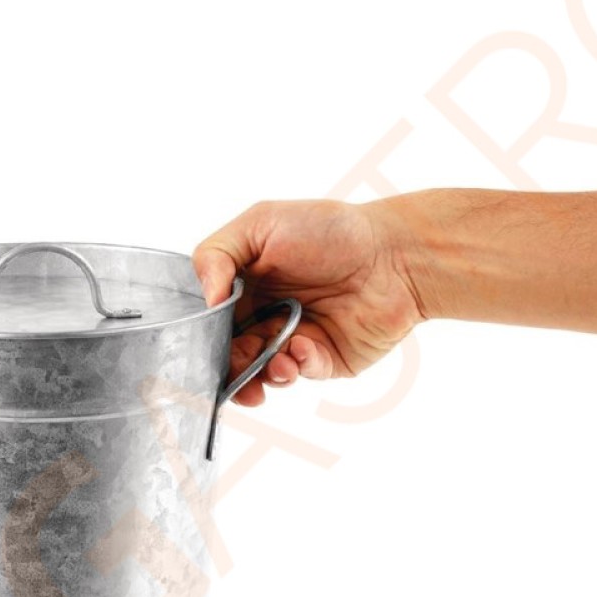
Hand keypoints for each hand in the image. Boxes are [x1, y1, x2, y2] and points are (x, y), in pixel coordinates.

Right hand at [193, 199, 424, 405]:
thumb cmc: (330, 230)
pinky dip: (297, 365)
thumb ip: (217, 255)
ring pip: (261, 372)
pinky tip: (306, 347)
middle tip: (237, 366)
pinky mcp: (322, 360)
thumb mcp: (261, 223)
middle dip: (230, 366)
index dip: (203, 336)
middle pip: (230, 354)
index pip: (210, 320)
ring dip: (261, 373)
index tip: (202, 347)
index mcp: (244, 285)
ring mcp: (292, 339)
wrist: (394, 255)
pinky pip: (300, 373)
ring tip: (277, 361)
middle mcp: (263, 314)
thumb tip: (206, 299)